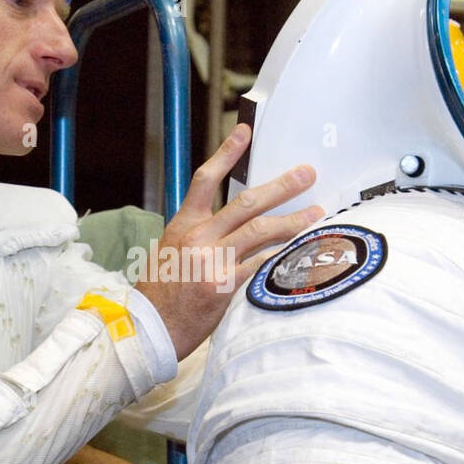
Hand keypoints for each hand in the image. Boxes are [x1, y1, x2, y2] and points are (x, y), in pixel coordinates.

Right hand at [136, 124, 323, 358]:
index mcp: (183, 225)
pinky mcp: (224, 286)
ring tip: (317, 212)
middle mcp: (198, 238)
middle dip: (282, 186)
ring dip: (294, 220)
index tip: (245, 132)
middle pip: (246, 202)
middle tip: (306, 173)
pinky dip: (284, 257)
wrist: (147, 330)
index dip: (227, 154)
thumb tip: (231, 223)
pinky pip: (262, 265)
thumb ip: (199, 234)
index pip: (206, 179)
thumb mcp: (170, 253)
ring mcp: (212, 261)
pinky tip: (303, 251)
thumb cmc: (160, 295)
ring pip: (261, 231)